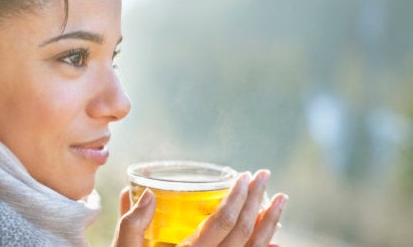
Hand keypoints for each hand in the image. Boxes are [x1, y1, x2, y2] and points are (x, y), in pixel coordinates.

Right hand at [112, 170, 287, 246]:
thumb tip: (147, 193)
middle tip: (264, 175)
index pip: (222, 222)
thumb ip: (132, 224)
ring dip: (270, 222)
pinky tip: (273, 238)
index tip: (245, 176)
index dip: (237, 198)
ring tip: (280, 200)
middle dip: (257, 201)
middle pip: (244, 232)